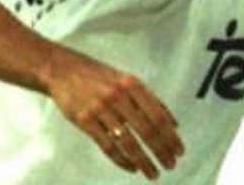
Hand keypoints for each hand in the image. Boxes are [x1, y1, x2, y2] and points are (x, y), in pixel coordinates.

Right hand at [42, 46, 183, 179]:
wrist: (64, 70)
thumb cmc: (101, 77)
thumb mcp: (129, 81)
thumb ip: (152, 101)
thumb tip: (174, 124)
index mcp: (134, 85)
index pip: (158, 115)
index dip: (170, 136)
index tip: (179, 151)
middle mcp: (120, 96)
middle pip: (146, 130)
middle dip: (161, 151)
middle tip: (170, 165)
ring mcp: (101, 109)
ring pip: (127, 141)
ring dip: (143, 160)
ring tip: (153, 173)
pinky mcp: (84, 120)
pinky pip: (106, 145)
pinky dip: (121, 159)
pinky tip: (132, 167)